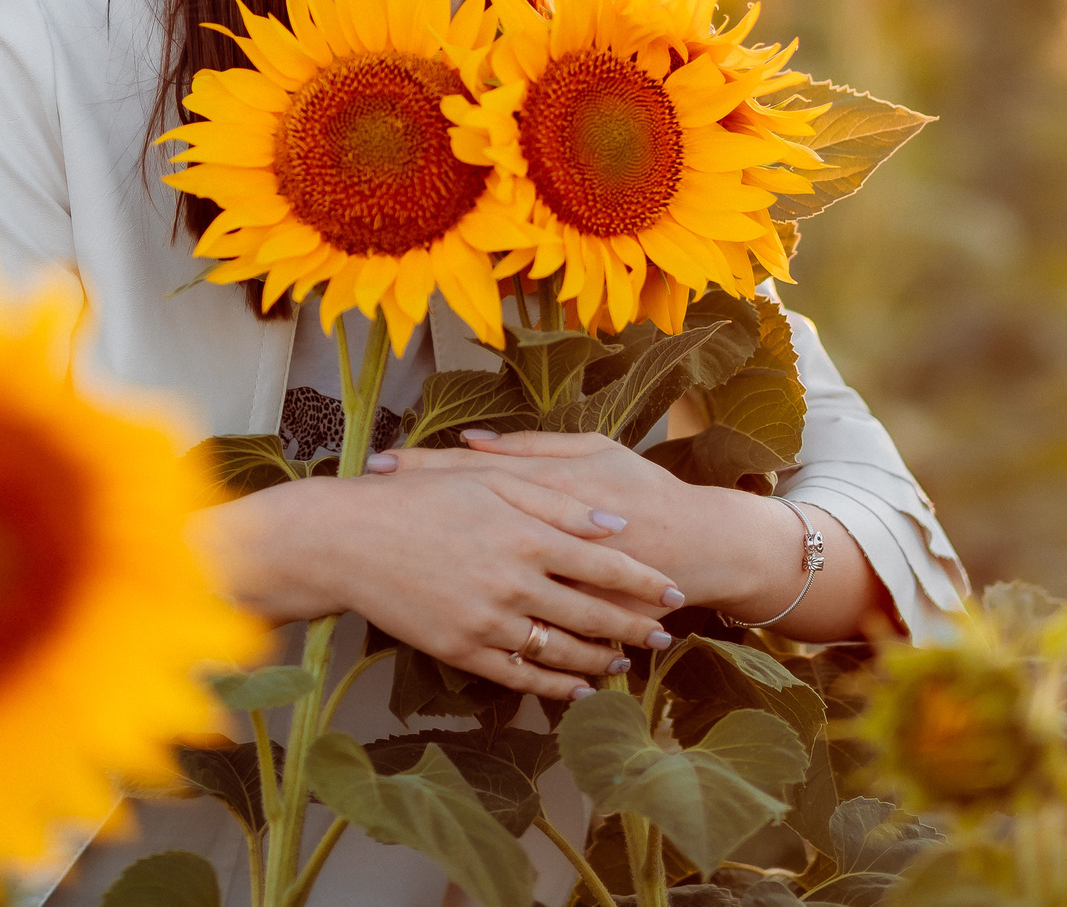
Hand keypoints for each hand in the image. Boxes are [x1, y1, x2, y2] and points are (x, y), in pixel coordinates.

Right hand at [194, 469, 685, 702]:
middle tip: (664, 635)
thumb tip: (615, 523)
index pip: (603, 564)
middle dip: (634, 626)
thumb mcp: (490, 481)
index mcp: (525, 534)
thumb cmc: (419, 498)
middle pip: (591, 612)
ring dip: (600, 659)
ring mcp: (487, 620)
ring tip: (624, 662)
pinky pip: (521, 675)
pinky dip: (555, 685)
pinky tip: (577, 688)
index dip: (643, 581)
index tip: (672, 592)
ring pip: (562, 650)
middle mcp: (513, 581)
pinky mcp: (462, 650)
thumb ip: (556, 501)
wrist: (350, 540)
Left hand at [372, 429, 884, 639]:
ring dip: (436, 573)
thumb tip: (474, 443)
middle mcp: (542, 535)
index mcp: (549, 488)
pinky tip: (444, 623)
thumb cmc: (644, 492)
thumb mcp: (595, 454)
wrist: (700, 548)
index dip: (425, 471)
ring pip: (482, 578)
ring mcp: (550, 581)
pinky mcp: (562, 620)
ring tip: (389, 573)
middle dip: (415, 516)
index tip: (381, 465)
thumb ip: (535, 451)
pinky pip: (512, 623)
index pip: (473, 475)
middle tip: (365, 508)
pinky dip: (475, 618)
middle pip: (467, 524)